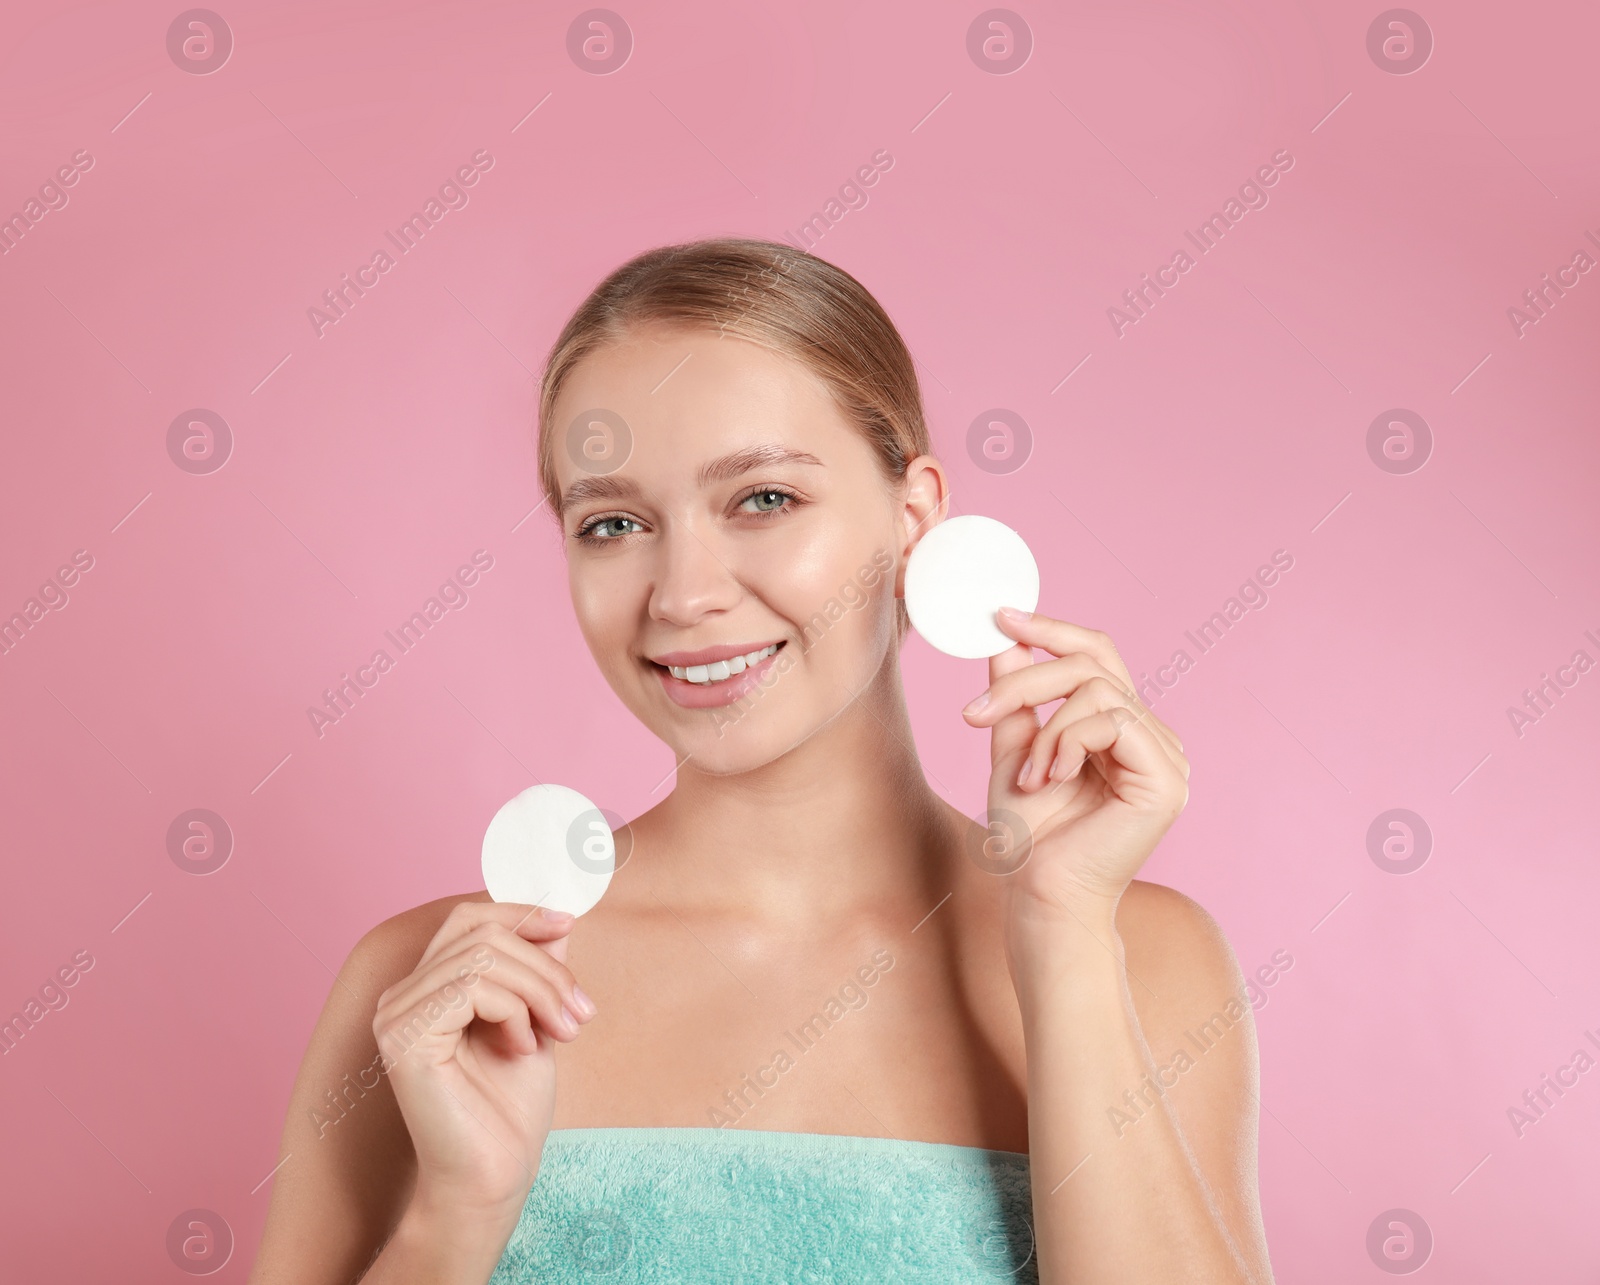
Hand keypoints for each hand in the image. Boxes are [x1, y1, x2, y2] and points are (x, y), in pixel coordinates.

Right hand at [372, 902, 595, 1225]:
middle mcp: (401, 996)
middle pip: (482, 932)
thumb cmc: (510, 1109)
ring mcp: (397, 1015)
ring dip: (541, 990)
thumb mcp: (534, 1019)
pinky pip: (474, 987)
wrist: (494, 1178)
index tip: (567, 924)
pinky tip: (524, 1049)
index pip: (467, 918)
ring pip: (485, 956)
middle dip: (545, 966)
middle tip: (579, 1012)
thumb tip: (557, 917)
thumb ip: (535, 969)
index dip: (519, 911)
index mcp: (426, 988)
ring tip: (563, 1032)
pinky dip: (516, 1011)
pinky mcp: (405, 1037)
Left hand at [961, 609, 1189, 921]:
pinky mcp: (1166, 778)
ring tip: (1029, 776)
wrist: (1041, 894)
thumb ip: (1016, 696)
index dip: (1053, 629)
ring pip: (1097, 690)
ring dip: (1045, 728)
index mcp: (1121, 728)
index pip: (1097, 656)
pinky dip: (1066, 744)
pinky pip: (1111, 721)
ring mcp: (1166, 756)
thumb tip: (1004, 637)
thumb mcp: (1014, 749)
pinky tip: (1051, 780)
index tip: (1001, 616)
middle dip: (1028, 680)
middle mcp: (1152, 736)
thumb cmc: (1030, 835)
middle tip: (979, 712)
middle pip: (1094, 663)